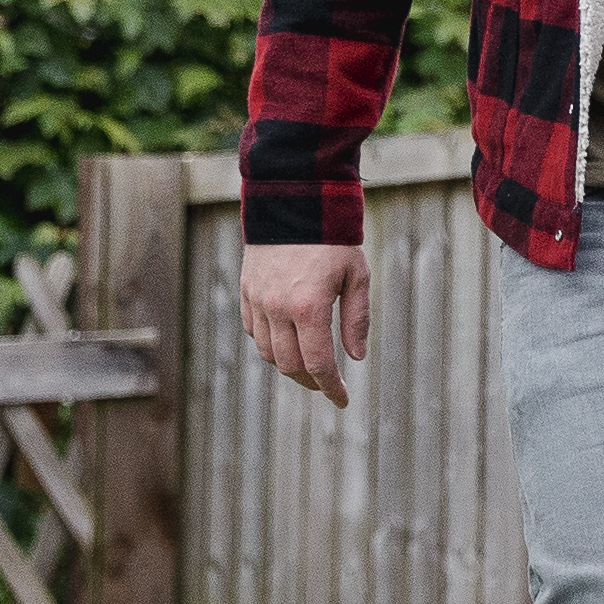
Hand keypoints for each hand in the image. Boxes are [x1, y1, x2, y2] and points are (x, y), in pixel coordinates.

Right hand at [238, 241, 371, 409]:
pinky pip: (253, 332)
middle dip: (311, 382)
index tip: (342, 401)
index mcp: (308, 307)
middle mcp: (277, 309)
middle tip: (328, 386)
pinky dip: (270, 346)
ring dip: (289, 366)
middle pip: (290, 365)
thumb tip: (356, 357)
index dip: (330, 387)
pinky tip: (287, 344)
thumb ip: (356, 319)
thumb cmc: (333, 239)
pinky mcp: (246, 292)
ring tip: (309, 367)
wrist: (294, 203)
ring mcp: (257, 301)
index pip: (317, 364)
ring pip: (268, 353)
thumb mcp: (357, 276)